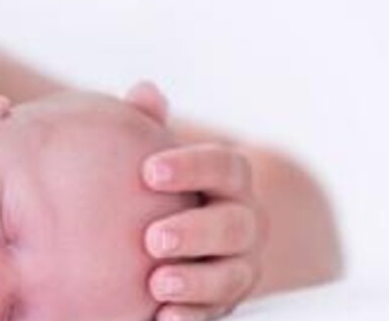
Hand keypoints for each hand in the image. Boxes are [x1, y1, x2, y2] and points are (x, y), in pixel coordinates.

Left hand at [142, 142, 266, 320]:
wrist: (159, 237)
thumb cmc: (153, 186)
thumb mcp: (150, 157)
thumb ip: (147, 125)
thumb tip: (145, 91)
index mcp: (228, 181)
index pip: (226, 166)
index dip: (192, 167)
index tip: (149, 171)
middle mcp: (243, 222)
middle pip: (234, 225)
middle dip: (196, 231)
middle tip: (154, 237)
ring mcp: (238, 266)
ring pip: (232, 275)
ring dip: (196, 281)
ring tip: (157, 281)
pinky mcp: (222, 301)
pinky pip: (214, 312)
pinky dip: (190, 316)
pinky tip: (162, 317)